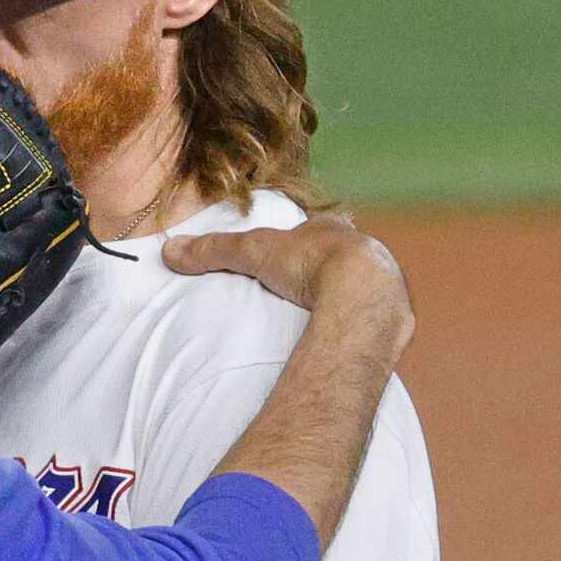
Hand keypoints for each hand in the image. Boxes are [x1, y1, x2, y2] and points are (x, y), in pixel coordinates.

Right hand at [164, 212, 413, 344]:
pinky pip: (373, 317)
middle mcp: (363, 251)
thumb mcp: (253, 252)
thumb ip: (214, 251)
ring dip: (349, 295)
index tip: (298, 246)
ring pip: (365, 284)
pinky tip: (347, 336)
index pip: (322, 225)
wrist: (363, 294)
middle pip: (346, 253)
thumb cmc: (312, 263)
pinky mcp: (389, 316)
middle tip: (311, 283)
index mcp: (333, 231)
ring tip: (327, 312)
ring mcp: (383, 283)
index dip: (310, 233)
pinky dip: (360, 324)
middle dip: (331, 265)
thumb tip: (171, 251)